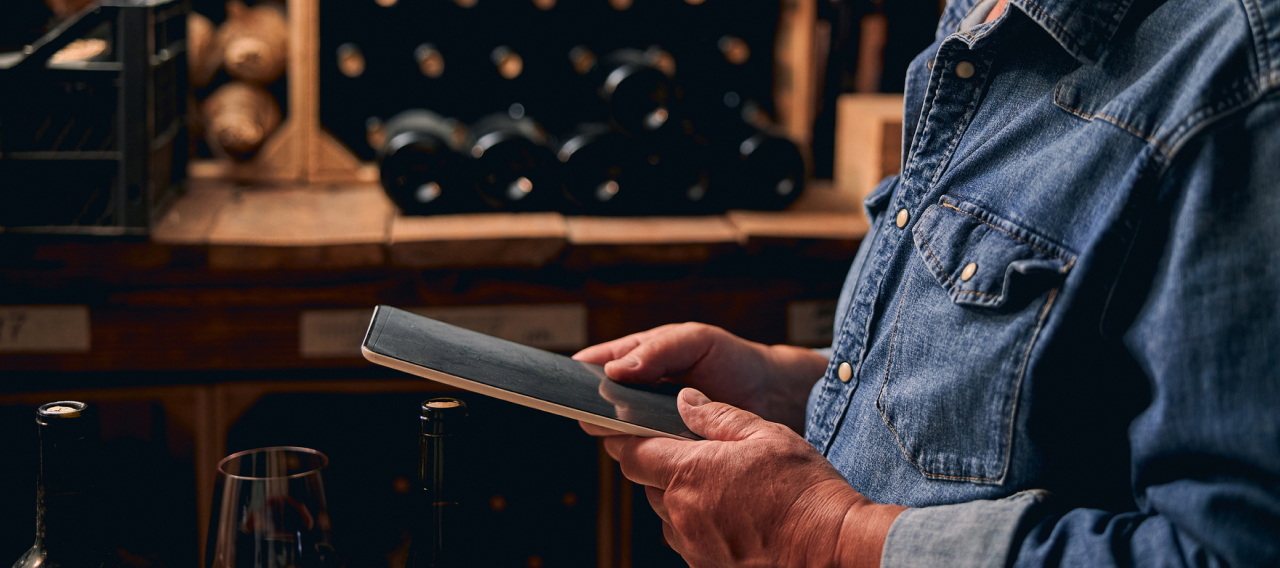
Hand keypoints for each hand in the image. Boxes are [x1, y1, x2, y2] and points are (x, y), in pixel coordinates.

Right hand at [573, 323, 827, 431]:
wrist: (772, 395)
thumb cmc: (732, 360)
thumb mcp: (695, 341)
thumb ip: (657, 351)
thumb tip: (615, 370)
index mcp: (639, 359)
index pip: (596, 366)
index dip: (576, 376)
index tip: (564, 386)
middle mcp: (639, 395)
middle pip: (601, 406)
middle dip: (598, 410)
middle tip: (599, 413)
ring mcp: (652, 424)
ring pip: (620, 435)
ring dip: (624, 435)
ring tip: (635, 428)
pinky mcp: (669, 452)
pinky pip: (646, 457)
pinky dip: (646, 456)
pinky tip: (654, 451)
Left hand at [608, 388, 903, 567]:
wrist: (834, 549)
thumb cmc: (804, 489)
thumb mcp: (764, 434)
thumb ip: (716, 416)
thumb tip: (684, 400)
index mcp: (688, 473)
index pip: (631, 453)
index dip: (624, 437)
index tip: (624, 427)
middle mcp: (681, 514)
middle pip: (649, 483)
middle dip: (661, 465)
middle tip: (692, 451)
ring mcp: (693, 546)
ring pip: (668, 512)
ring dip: (681, 496)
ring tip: (722, 484)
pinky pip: (688, 538)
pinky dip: (699, 523)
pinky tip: (733, 513)